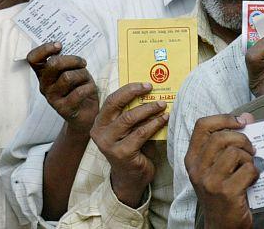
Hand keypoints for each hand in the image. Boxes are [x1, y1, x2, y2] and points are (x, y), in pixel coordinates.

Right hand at [27, 42, 98, 132]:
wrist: (86, 114)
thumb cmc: (79, 87)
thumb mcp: (73, 70)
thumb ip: (67, 61)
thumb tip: (67, 48)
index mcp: (44, 74)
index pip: (33, 58)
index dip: (44, 49)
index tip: (59, 45)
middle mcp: (44, 86)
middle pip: (53, 64)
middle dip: (72, 60)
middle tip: (82, 63)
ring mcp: (52, 98)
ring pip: (68, 77)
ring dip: (83, 75)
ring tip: (87, 79)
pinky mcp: (63, 109)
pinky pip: (78, 92)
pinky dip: (89, 88)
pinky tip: (90, 89)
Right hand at [90, 83, 167, 207]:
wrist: (131, 178)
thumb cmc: (133, 150)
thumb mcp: (130, 129)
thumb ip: (134, 114)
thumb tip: (152, 93)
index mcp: (100, 123)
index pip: (112, 100)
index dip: (128, 89)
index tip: (146, 84)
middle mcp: (100, 132)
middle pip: (117, 105)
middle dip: (136, 93)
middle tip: (152, 88)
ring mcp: (109, 143)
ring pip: (130, 118)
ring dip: (149, 109)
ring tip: (162, 105)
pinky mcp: (121, 153)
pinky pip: (141, 133)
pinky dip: (154, 124)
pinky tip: (164, 119)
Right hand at [185, 114, 257, 228]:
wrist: (221, 226)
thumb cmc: (221, 193)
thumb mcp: (216, 166)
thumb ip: (228, 142)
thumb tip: (247, 117)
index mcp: (192, 158)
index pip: (202, 125)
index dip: (224, 118)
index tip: (240, 121)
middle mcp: (197, 169)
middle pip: (221, 137)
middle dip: (242, 139)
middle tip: (250, 149)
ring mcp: (210, 181)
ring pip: (234, 152)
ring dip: (249, 157)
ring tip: (250, 166)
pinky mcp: (226, 192)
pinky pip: (248, 169)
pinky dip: (255, 172)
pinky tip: (252, 179)